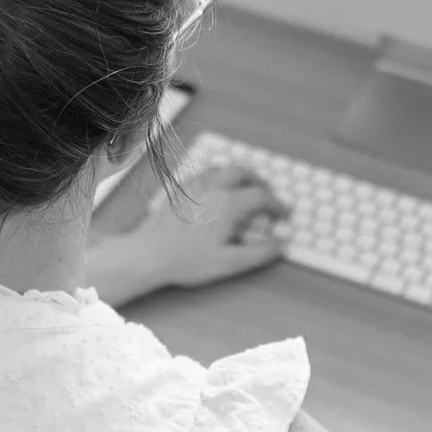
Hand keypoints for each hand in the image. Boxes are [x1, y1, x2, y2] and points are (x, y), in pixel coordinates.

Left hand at [92, 165, 288, 304]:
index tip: (284, 214)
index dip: (277, 204)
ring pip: (223, 168)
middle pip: (244, 172)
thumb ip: (258, 254)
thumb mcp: (228, 263)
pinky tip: (218, 190)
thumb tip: (280, 246)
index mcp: (227, 204)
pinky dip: (219, 176)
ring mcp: (193, 186)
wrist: (147, 255)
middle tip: (268, 195)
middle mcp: (212, 188)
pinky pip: (204, 173)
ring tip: (246, 188)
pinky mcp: (179, 190)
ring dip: (239, 175)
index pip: (262, 197)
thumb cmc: (184, 261)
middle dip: (261, 182)